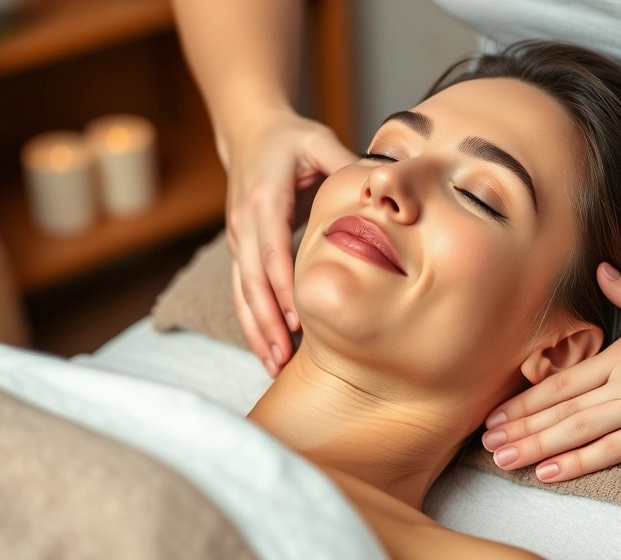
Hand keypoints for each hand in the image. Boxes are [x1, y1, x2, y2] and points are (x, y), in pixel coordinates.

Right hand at [223, 110, 356, 376]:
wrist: (249, 133)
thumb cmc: (290, 139)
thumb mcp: (319, 141)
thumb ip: (346, 164)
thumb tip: (383, 186)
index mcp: (265, 198)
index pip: (271, 249)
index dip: (282, 285)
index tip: (298, 320)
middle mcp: (244, 222)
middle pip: (251, 280)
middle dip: (267, 321)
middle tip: (284, 357)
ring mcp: (237, 238)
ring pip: (242, 292)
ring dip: (256, 329)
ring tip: (273, 364)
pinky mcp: (238, 249)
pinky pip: (241, 291)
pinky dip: (252, 321)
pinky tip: (266, 348)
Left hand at [480, 263, 620, 481]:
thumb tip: (604, 272)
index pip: (562, 382)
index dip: (525, 401)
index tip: (497, 414)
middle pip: (561, 410)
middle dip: (521, 429)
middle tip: (486, 444)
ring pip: (581, 432)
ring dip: (538, 448)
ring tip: (506, 460)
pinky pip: (620, 450)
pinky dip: (582, 463)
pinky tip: (552, 471)